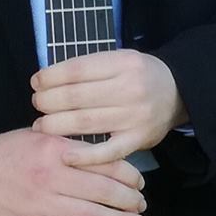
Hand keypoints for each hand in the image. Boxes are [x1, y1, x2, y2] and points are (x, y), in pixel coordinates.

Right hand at [0, 128, 148, 215]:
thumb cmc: (6, 152)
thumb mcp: (39, 136)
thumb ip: (71, 145)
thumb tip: (106, 152)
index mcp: (57, 150)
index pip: (105, 163)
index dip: (129, 175)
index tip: (140, 182)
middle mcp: (52, 177)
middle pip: (104, 191)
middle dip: (130, 201)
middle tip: (143, 205)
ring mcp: (42, 204)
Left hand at [30, 49, 185, 163]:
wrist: (179, 93)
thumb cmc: (141, 76)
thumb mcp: (121, 59)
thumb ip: (91, 68)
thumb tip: (47, 80)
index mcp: (124, 63)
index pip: (77, 70)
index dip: (50, 77)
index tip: (36, 83)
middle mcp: (131, 88)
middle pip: (77, 96)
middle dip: (48, 101)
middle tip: (38, 104)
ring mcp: (135, 116)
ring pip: (85, 122)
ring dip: (55, 125)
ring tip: (41, 126)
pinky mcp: (138, 139)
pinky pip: (108, 152)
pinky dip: (85, 156)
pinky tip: (65, 155)